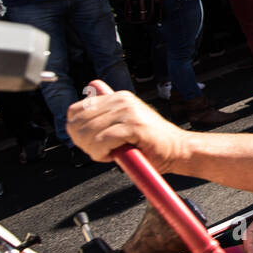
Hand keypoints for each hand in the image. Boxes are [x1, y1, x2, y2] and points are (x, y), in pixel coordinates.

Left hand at [66, 84, 190, 173]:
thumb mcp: (125, 121)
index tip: (91, 142)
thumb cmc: (150, 141)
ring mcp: (128, 111)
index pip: (75, 111)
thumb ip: (106, 111)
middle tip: (101, 151)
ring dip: (93, 150)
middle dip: (83, 143)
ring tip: (110, 153)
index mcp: (118, 96)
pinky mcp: (134, 126)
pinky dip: (102, 153)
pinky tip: (114, 156)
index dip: (76, 131)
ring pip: (88, 133)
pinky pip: (102, 141)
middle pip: (77, 124)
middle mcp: (122, 99)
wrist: (178, 149)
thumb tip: (85, 99)